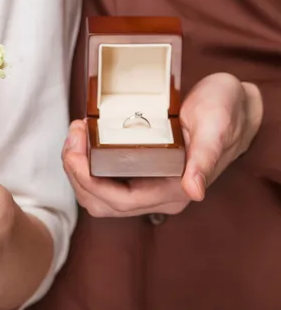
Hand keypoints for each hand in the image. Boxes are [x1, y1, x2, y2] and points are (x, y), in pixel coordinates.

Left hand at [63, 73, 262, 216]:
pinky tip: (84, 136)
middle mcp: (158, 194)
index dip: (88, 180)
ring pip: (97, 194)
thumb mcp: (217, 126)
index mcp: (174, 190)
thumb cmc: (226, 111)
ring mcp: (147, 185)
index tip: (75, 148)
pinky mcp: (139, 171)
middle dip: (76, 173)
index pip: (120, 201)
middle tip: (73, 134)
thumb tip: (194, 191)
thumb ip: (206, 157)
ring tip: (76, 132)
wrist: (235, 107)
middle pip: (101, 202)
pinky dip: (86, 161)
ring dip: (77, 168)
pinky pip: (103, 178)